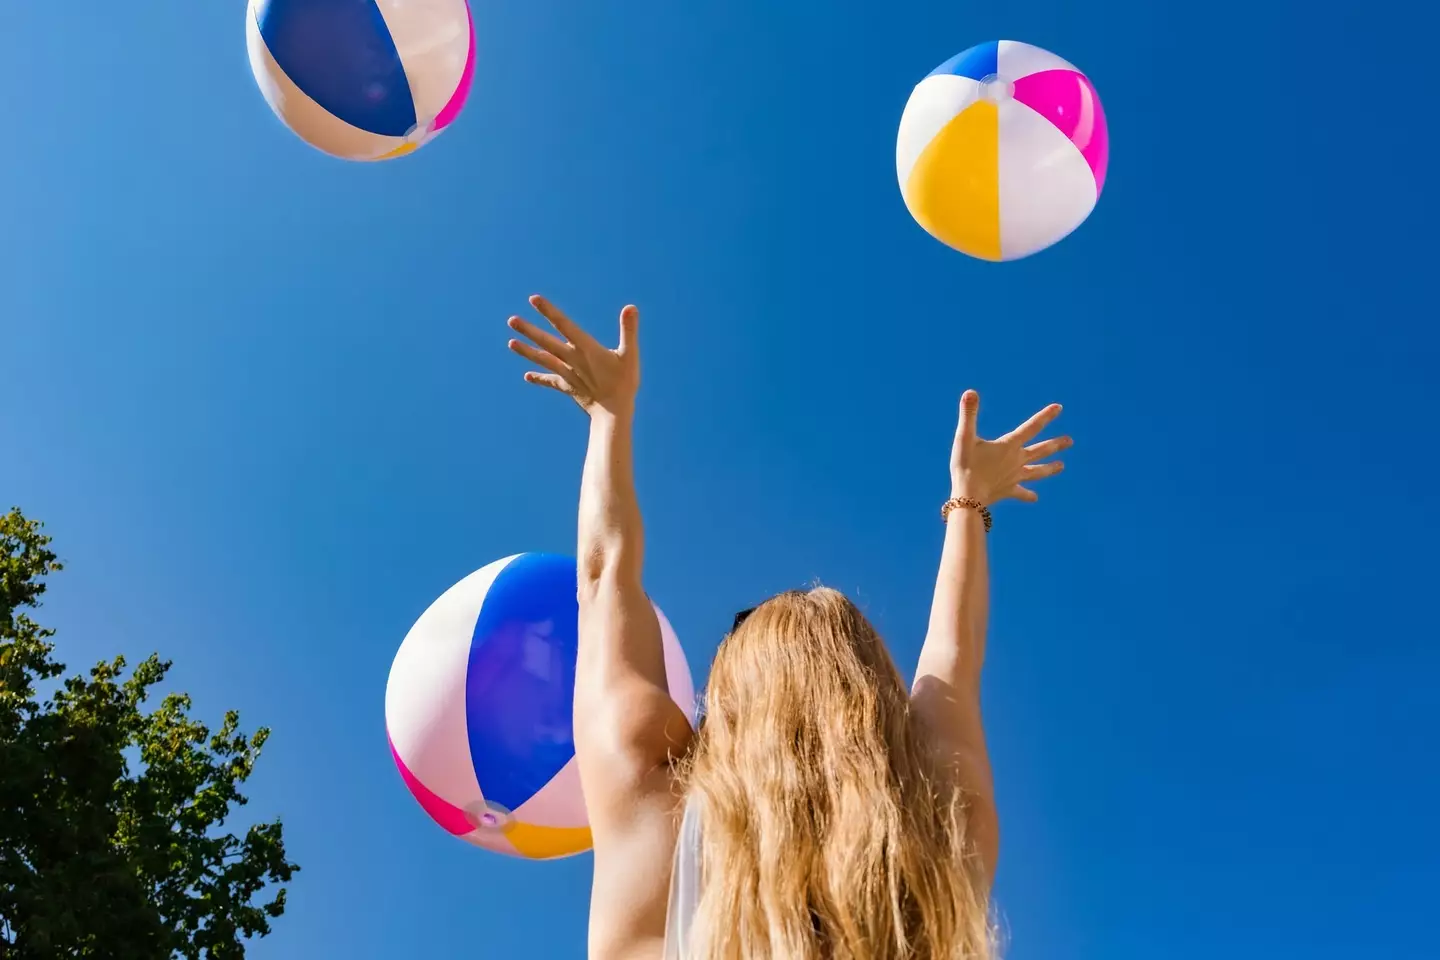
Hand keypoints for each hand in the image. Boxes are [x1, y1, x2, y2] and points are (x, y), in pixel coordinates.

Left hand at [507, 295, 639, 417]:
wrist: (613, 414)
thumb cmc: (624, 383)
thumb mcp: (630, 355)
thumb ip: (629, 330)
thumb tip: (631, 307)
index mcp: (586, 348)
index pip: (564, 325)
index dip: (549, 311)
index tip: (534, 300)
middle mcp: (572, 360)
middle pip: (546, 342)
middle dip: (529, 331)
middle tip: (511, 320)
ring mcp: (568, 374)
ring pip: (544, 360)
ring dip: (527, 351)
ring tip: (510, 343)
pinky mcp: (568, 387)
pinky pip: (551, 381)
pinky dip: (539, 378)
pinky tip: (527, 376)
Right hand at [951, 390, 1071, 505]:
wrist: (968, 497)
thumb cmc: (965, 466)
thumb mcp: (964, 438)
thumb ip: (968, 414)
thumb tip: (970, 392)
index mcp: (1009, 446)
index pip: (1031, 427)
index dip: (1045, 416)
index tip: (1059, 408)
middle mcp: (1016, 460)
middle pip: (1040, 450)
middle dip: (1055, 445)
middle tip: (1070, 441)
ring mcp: (1014, 477)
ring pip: (1036, 471)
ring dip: (1049, 468)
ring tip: (1062, 466)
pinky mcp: (1008, 490)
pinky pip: (1020, 493)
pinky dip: (1027, 495)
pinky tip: (1035, 498)